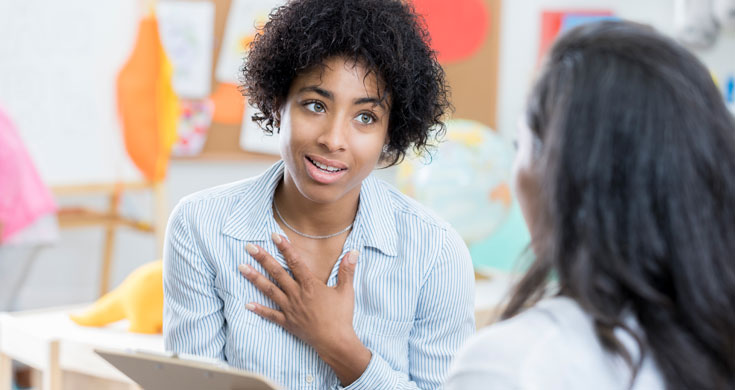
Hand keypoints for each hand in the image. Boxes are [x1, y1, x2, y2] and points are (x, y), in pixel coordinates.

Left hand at [239, 233, 370, 384]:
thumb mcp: (346, 291)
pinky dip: (259, 309)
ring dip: (255, 278)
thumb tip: (353, 251)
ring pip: (269, 290)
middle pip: (277, 273)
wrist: (335, 342)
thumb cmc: (341, 316)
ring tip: (241, 267)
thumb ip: (347, 270)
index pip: (295, 262)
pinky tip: (247, 303)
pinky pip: (270, 315)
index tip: (274, 235)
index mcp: (311, 285)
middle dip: (263, 258)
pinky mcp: (287, 322)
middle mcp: (297, 295)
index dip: (285, 247)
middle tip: (249, 247)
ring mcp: (290, 308)